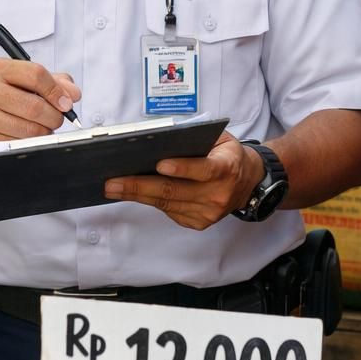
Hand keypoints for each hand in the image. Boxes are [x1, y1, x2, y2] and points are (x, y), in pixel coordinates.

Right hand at [0, 58, 80, 148]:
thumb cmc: (3, 96)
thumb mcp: (24, 80)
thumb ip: (54, 81)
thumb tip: (73, 94)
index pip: (36, 75)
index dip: (57, 90)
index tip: (66, 102)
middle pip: (35, 106)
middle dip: (54, 116)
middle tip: (56, 118)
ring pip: (30, 129)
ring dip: (45, 131)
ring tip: (41, 126)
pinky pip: (20, 144)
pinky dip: (31, 142)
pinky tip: (25, 135)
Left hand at [104, 132, 263, 229]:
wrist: (248, 182)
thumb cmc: (227, 155)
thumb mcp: (220, 139)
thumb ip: (195, 137)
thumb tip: (158, 138)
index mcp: (227, 168)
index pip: (204, 169)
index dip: (182, 168)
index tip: (159, 164)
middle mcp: (218, 194)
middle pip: (175, 191)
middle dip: (139, 186)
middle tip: (113, 182)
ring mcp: (208, 212)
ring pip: (167, 204)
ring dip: (136, 195)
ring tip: (112, 188)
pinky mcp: (198, 222)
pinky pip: (169, 211)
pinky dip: (148, 201)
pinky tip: (130, 194)